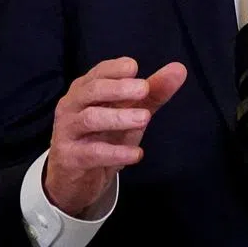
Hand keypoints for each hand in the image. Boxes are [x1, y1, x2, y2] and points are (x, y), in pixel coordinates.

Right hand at [44, 57, 186, 217]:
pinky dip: (115, 153)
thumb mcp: (130, 112)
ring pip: (90, 119)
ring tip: (145, 118)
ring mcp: (68, 131)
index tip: (135, 68)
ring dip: (119, 117)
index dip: (115, 69)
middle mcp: (72, 105)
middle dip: (118, 88)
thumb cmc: (103, 136)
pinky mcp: (70, 158)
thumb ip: (153, 92)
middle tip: (144, 89)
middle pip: (92, 91)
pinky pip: (91, 152)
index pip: (98, 73)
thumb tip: (179, 69)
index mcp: (86, 89)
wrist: (76, 179)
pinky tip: (136, 154)